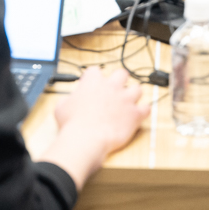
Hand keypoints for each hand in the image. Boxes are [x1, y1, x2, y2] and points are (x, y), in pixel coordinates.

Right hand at [38, 65, 147, 189]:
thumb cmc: (72, 124)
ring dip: (134, 94)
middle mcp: (112, 86)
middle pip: (121, 73)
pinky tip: (140, 114)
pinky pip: (147, 108)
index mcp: (93, 82)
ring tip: (129, 101)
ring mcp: (125, 99)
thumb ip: (68, 99)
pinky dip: (144, 111)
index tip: (93, 84)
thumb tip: (68, 101)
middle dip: (120, 79)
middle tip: (116, 89)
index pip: (95, 71)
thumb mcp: (61, 106)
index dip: (94, 77)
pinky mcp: (135, 114)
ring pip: (137, 89)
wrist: (86, 138)